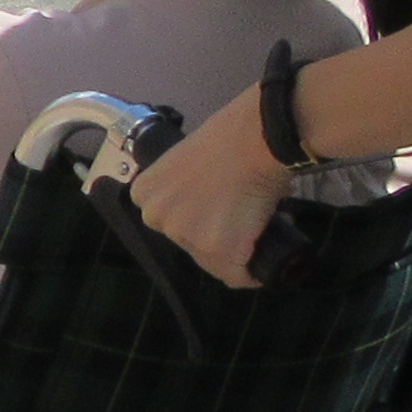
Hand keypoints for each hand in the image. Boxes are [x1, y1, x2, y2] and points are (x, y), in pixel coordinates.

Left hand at [131, 105, 291, 288]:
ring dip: (238, 250)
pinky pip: (239, 276)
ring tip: (260, 225)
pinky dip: (254, 271)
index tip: (222, 209)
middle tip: (244, 215)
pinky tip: (266, 256)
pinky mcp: (217, 250)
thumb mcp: (190, 161)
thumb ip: (188, 187)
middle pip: (190, 244)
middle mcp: (157, 217)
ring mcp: (185, 236)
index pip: (171, 221)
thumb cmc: (232, 136)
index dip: (201, 218)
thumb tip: (216, 205)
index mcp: (145, 193)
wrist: (257, 136)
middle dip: (220, 234)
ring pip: (215, 261)